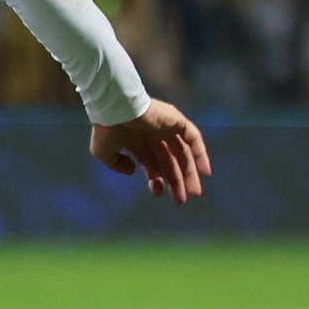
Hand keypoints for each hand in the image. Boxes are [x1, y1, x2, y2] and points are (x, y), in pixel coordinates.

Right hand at [89, 98, 211, 205]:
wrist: (115, 108)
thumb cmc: (106, 129)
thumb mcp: (103, 152)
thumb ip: (116, 164)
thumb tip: (132, 171)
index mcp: (137, 141)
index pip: (152, 163)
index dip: (156, 179)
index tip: (158, 194)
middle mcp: (153, 135)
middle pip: (170, 161)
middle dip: (175, 181)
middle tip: (181, 200)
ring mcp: (167, 127)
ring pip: (183, 153)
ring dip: (189, 173)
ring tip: (194, 193)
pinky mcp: (176, 121)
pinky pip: (194, 139)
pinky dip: (200, 154)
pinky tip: (204, 172)